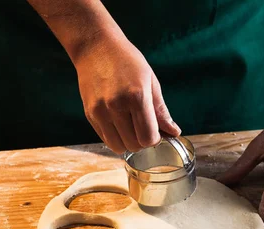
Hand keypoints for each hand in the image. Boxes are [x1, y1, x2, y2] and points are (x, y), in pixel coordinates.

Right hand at [74, 35, 180, 153]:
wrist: (96, 47)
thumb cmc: (127, 61)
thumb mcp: (150, 82)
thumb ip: (161, 111)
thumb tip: (174, 132)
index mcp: (136, 97)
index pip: (148, 138)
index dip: (155, 138)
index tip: (156, 130)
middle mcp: (116, 106)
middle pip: (134, 145)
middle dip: (143, 141)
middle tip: (144, 127)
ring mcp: (100, 111)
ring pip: (118, 147)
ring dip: (128, 142)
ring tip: (131, 127)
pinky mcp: (89, 114)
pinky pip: (105, 139)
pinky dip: (115, 137)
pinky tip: (119, 122)